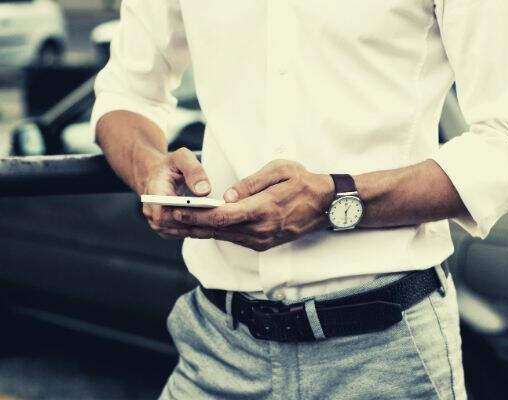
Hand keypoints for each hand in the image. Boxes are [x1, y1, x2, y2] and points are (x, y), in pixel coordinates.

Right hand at [141, 148, 211, 238]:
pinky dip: (197, 231)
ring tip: (219, 225)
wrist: (160, 174)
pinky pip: (181, 233)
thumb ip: (194, 171)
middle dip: (195, 223)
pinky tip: (212, 226)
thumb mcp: (182, 158)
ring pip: (178, 232)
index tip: (203, 212)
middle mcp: (152, 210)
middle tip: (218, 221)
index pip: (162, 213)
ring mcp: (158, 221)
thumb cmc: (171, 166)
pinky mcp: (166, 227)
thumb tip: (203, 190)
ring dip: (198, 230)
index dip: (182, 216)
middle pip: (172, 225)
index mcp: (154, 192)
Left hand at [172, 160, 333, 250]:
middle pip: (217, 229)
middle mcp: (260, 230)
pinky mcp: (263, 244)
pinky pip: (233, 239)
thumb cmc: (304, 183)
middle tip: (167, 216)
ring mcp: (262, 240)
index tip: (178, 208)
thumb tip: (227, 195)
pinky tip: (201, 225)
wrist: (327, 205)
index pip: (222, 216)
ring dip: (199, 229)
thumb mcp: (280, 171)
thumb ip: (251, 183)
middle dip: (190, 222)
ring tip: (177, 221)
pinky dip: (215, 232)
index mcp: (264, 210)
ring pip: (223, 236)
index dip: (197, 213)